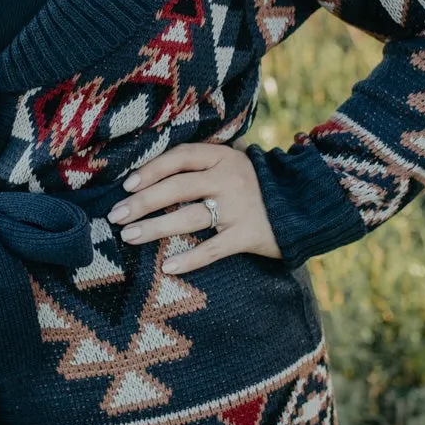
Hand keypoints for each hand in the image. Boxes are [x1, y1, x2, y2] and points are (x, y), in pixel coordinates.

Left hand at [106, 140, 281, 274]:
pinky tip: (168, 267)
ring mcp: (239, 208)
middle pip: (177, 187)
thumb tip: (157, 169)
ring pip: (189, 217)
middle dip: (142, 202)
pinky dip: (190, 259)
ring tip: (129, 237)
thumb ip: (205, 163)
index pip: (180, 158)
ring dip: (155, 228)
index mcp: (223, 157)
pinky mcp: (248, 235)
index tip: (127, 184)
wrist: (308, 205)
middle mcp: (229, 179)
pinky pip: (214, 249)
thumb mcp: (236, 163)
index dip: (151, 169)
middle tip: (116, 215)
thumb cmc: (260, 185)